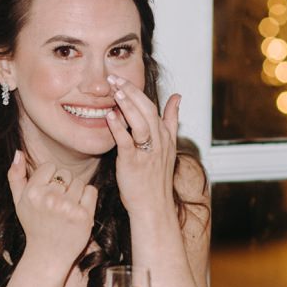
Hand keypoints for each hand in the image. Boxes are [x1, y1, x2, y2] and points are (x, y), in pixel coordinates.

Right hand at [7, 150, 97, 268]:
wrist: (48, 255)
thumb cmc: (34, 225)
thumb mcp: (19, 202)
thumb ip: (15, 176)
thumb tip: (18, 152)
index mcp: (33, 192)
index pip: (50, 167)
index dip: (51, 179)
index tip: (48, 194)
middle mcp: (49, 199)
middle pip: (66, 174)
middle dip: (64, 186)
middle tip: (58, 205)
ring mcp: (67, 207)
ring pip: (79, 182)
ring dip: (76, 193)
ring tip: (67, 209)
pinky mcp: (84, 216)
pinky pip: (91, 191)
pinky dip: (88, 198)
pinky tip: (79, 211)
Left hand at [105, 76, 179, 217]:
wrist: (154, 207)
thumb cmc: (155, 179)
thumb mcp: (168, 146)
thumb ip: (172, 120)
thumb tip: (177, 97)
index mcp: (165, 136)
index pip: (155, 107)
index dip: (139, 92)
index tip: (124, 78)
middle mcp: (159, 142)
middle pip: (148, 109)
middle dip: (131, 91)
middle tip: (114, 78)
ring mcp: (147, 152)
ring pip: (141, 122)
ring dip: (128, 104)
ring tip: (115, 90)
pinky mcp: (134, 163)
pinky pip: (127, 141)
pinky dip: (118, 127)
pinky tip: (109, 116)